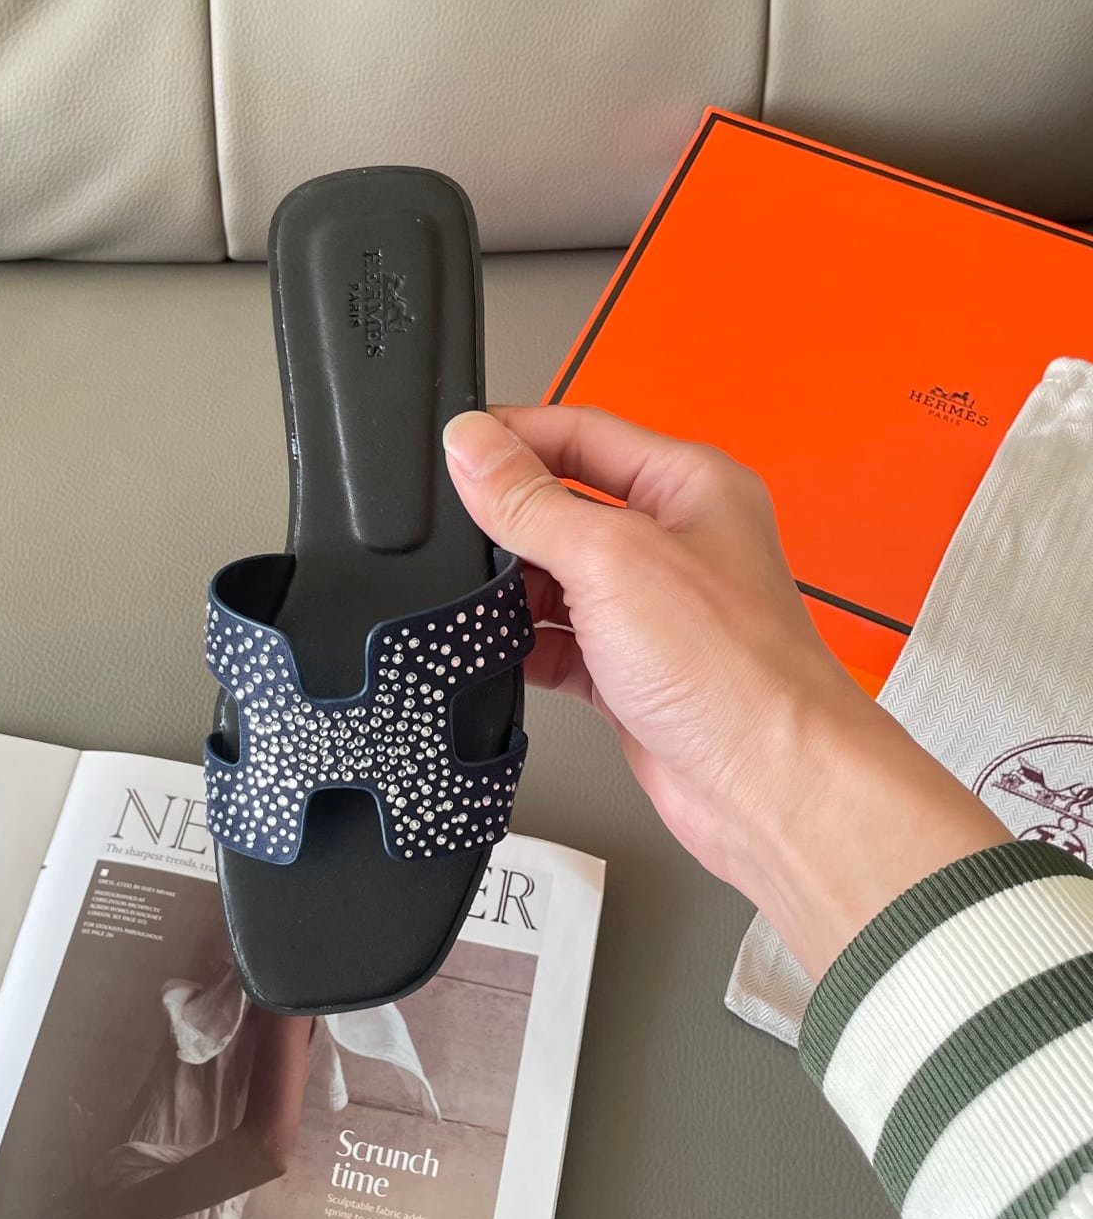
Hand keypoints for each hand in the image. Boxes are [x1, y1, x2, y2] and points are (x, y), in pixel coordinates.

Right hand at [443, 405, 1007, 979]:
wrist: (767, 786)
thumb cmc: (735, 671)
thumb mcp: (612, 559)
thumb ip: (532, 501)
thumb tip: (472, 444)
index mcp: (688, 486)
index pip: (583, 432)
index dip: (514, 434)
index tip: (453, 447)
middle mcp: (673, 542)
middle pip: (563, 504)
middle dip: (506, 518)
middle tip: (452, 528)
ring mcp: (650, 610)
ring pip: (555, 578)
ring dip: (511, 589)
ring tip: (470, 596)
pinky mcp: (628, 672)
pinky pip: (556, 643)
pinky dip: (521, 647)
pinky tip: (492, 650)